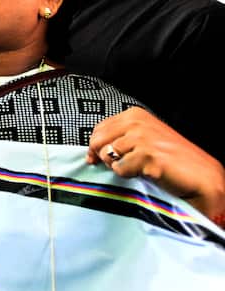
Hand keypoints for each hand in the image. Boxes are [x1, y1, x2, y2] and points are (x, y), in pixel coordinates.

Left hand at [88, 107, 224, 220]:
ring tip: (139, 168)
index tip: (96, 158)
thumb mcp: (144, 140)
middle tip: (122, 165)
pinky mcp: (146, 155)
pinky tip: (146, 173)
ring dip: (119, 167)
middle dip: (103, 157)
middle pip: (97, 141)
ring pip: (107, 156)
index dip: (95, 146)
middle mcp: (136, 122)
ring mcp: (142, 137)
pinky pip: (119, 169)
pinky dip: (129, 175)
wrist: (200, 176)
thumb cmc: (171, 160)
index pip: (98, 129)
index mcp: (134, 115)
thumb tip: (91, 152)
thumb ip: (119, 139)